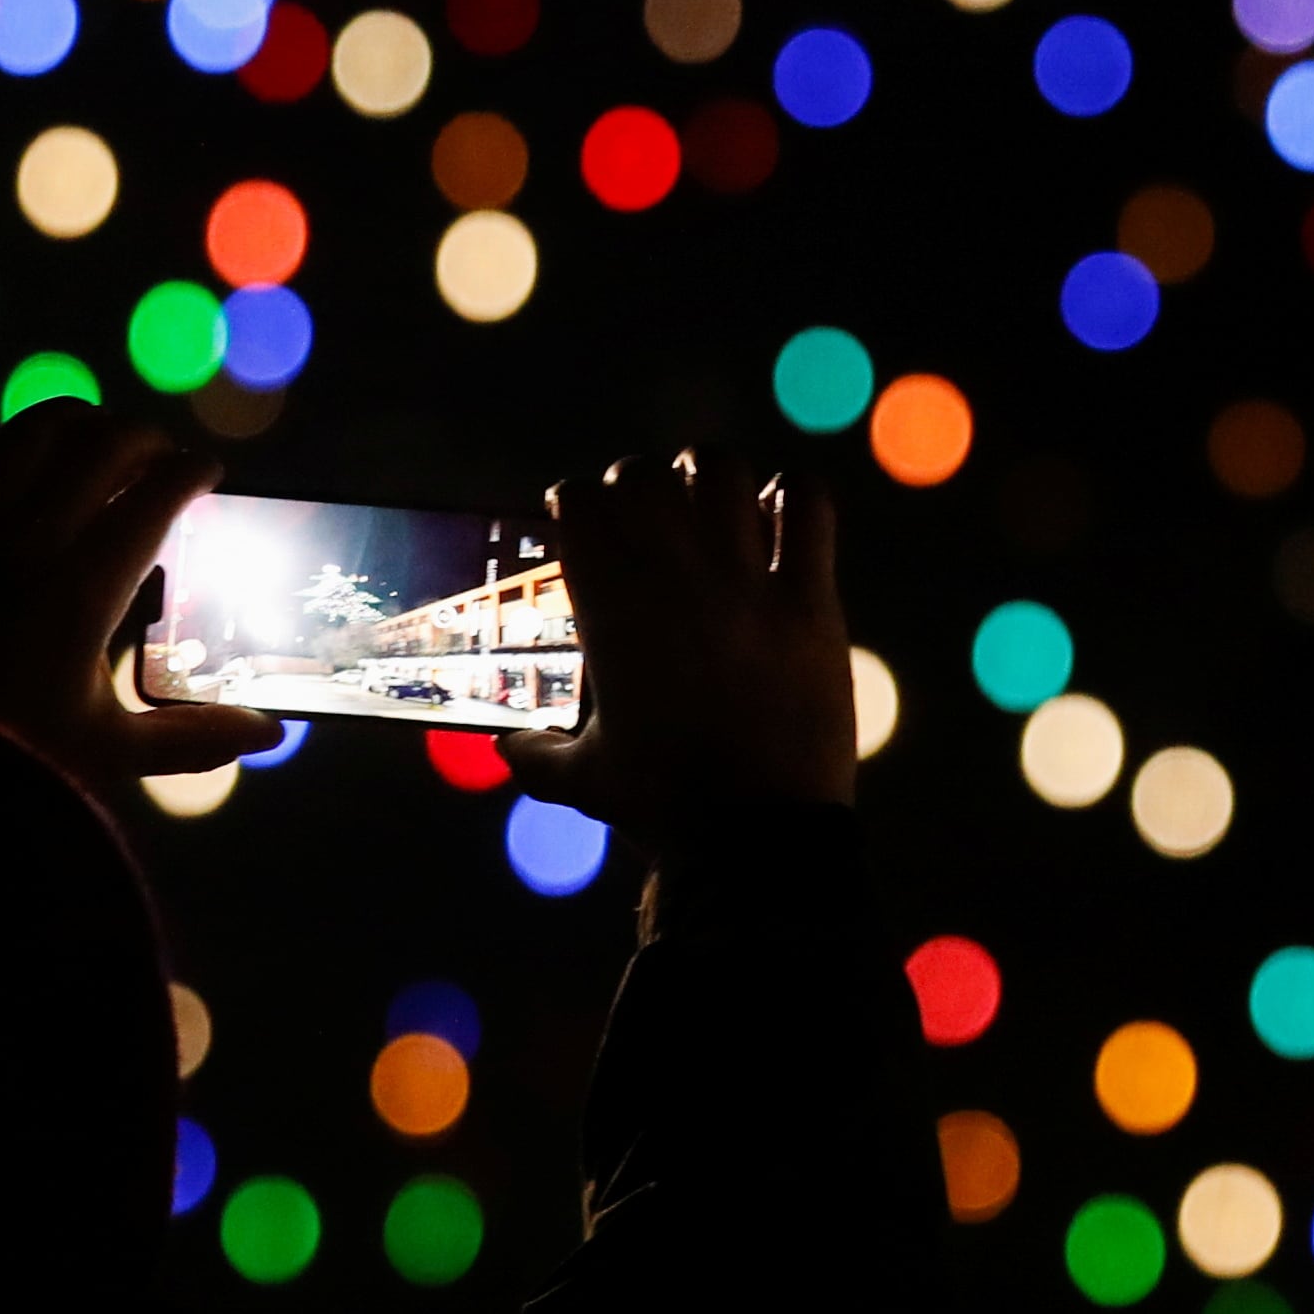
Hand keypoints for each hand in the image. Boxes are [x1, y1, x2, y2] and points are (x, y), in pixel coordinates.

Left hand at [0, 397, 278, 807]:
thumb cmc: (13, 765)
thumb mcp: (112, 750)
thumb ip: (194, 736)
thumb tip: (268, 732)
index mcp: (87, 589)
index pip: (159, 492)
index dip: (192, 471)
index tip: (205, 474)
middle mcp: (28, 542)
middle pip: (105, 444)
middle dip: (146, 440)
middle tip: (158, 460)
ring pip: (33, 429)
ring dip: (75, 422)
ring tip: (91, 441)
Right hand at [501, 448, 853, 832]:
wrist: (755, 839)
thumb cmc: (662, 808)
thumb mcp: (583, 780)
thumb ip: (534, 756)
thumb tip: (502, 748)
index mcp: (612, 611)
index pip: (580, 505)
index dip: (576, 500)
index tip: (580, 513)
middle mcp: (675, 581)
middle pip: (645, 477)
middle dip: (636, 481)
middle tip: (643, 507)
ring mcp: (747, 586)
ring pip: (725, 473)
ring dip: (710, 474)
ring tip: (709, 495)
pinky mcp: (810, 602)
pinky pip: (808, 510)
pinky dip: (794, 498)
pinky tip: (782, 513)